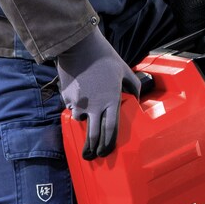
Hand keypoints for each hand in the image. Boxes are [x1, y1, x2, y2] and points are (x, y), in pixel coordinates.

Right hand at [53, 30, 152, 159]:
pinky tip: (78, 97)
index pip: (111, 130)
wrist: (79, 47)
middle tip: (91, 156)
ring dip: (83, 123)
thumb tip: (138, 98)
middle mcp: (94, 106)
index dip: (109, 144)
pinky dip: (74, 106)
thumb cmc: (104, 58)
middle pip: (94, 135)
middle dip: (92, 148)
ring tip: (85, 120)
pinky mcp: (66, 97)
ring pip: (80, 120)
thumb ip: (133, 86)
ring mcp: (78, 102)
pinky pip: (70, 106)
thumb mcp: (124, 70)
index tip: (106, 153)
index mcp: (111, 101)